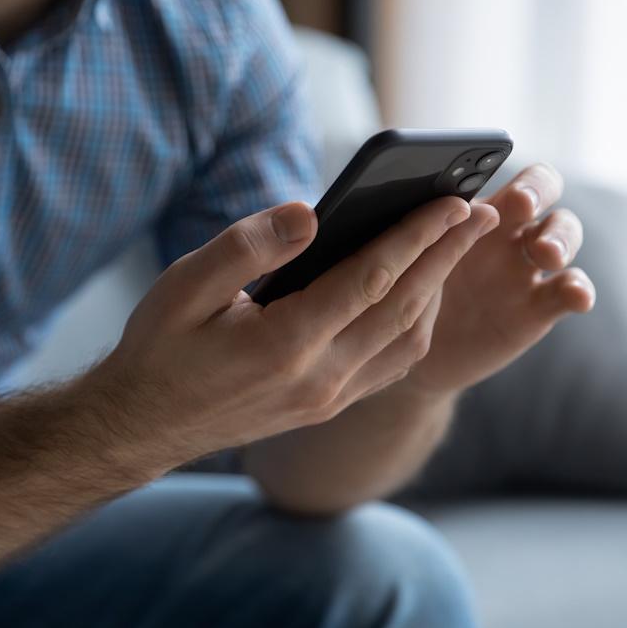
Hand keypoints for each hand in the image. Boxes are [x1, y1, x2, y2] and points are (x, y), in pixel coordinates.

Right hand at [93, 195, 494, 464]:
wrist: (141, 427)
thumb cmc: (159, 349)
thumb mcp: (183, 286)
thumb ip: (247, 247)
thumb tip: (310, 213)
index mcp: (285, 345)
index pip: (372, 279)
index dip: (418, 236)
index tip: (454, 201)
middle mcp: (319, 379)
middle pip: (404, 308)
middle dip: (448, 257)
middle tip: (485, 213)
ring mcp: (327, 399)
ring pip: (405, 341)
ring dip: (438, 291)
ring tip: (459, 246)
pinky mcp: (326, 407)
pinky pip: (389, 364)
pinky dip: (415, 324)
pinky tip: (420, 294)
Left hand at [392, 163, 595, 398]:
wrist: (401, 346)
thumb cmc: (396, 285)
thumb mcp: (398, 253)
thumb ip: (404, 227)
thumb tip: (382, 202)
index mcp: (477, 207)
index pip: (514, 174)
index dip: (524, 180)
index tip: (514, 196)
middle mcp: (509, 229)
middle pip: (547, 192)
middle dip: (541, 194)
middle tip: (523, 208)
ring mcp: (528, 268)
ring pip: (564, 236)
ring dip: (561, 239)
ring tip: (545, 254)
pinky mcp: (539, 308)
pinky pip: (570, 292)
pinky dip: (578, 290)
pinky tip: (576, 298)